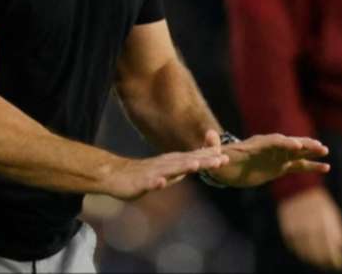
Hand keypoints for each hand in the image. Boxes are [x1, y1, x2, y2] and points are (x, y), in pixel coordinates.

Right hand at [102, 147, 229, 200]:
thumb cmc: (142, 175)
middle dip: (204, 161)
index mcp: (171, 163)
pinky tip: (160, 182)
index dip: (209, 158)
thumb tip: (199, 163)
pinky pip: (148, 183)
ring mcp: (152, 173)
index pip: (193, 158)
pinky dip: (155, 182)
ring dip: (182, 167)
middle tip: (221, 159)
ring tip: (196, 165)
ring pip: (169, 170)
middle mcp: (164, 165)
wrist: (115, 175)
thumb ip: (181, 169)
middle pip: (186, 162)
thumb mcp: (166, 172)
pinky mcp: (140, 182)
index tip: (226, 157)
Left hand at [203, 130, 329, 187]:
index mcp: (256, 144)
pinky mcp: (280, 166)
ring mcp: (277, 156)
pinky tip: (326, 167)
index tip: (296, 148)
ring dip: (311, 152)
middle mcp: (269, 148)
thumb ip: (214, 146)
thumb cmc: (220, 161)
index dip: (285, 144)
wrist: (225, 168)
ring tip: (325, 151)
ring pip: (298, 153)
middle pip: (289, 144)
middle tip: (319, 146)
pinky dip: (312, 166)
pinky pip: (299, 166)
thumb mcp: (215, 155)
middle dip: (303, 144)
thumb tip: (208, 134)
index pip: (273, 142)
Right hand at [278, 187, 341, 270]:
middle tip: (325, 265)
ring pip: (304, 253)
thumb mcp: (333, 214)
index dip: (334, 260)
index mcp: (325, 226)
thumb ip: (341, 232)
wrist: (298, 188)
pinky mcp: (287, 229)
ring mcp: (298, 230)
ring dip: (310, 258)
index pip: (330, 250)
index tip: (337, 265)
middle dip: (323, 261)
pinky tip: (302, 252)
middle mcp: (311, 229)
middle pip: (317, 254)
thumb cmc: (320, 202)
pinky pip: (293, 247)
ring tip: (314, 260)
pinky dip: (298, 251)